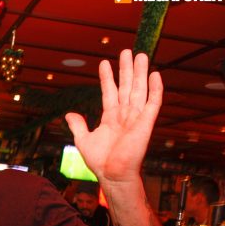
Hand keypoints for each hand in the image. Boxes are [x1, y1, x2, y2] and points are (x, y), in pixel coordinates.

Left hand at [65, 49, 162, 184]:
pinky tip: (155, 75)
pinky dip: (155, 89)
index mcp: (110, 117)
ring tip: (141, 55)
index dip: (107, 77)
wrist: (112, 174)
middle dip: (126, 69)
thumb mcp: (83, 140)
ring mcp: (136, 118)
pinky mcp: (146, 123)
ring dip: (140, 73)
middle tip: (127, 51)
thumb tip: (69, 114)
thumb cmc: (100, 161)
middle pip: (126, 86)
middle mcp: (124, 115)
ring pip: (139, 90)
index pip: (109, 92)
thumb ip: (78, 125)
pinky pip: (152, 103)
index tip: (105, 62)